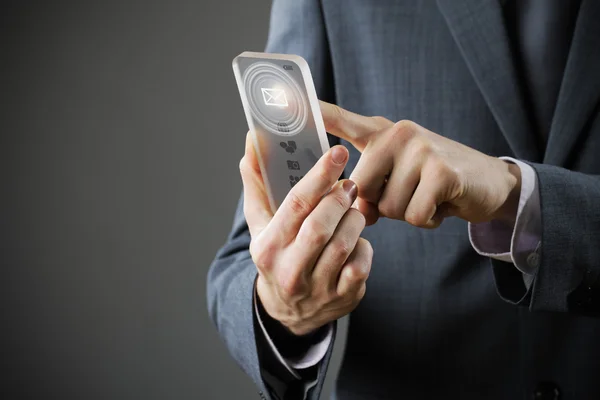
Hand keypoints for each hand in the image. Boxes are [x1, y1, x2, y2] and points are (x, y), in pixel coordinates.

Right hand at [239, 132, 372, 335]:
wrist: (288, 311)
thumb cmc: (276, 254)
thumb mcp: (260, 224)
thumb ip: (256, 182)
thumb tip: (252, 140)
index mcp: (267, 247)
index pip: (295, 205)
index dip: (319, 176)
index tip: (337, 153)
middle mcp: (289, 270)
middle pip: (321, 226)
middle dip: (339, 199)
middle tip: (348, 184)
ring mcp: (317, 288)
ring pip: (344, 243)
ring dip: (353, 219)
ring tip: (351, 209)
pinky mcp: (343, 297)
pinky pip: (362, 264)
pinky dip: (363, 245)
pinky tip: (355, 240)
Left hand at [320, 101, 521, 227]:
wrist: (488, 184)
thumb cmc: (433, 183)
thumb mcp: (397, 181)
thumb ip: (369, 191)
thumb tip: (354, 211)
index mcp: (381, 133)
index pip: (342, 120)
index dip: (315, 112)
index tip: (283, 97)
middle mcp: (397, 133)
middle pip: (361, 189)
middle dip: (382, 205)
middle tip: (409, 192)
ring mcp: (421, 148)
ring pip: (388, 207)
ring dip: (408, 213)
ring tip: (427, 196)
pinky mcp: (442, 170)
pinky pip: (414, 214)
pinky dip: (428, 220)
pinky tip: (442, 203)